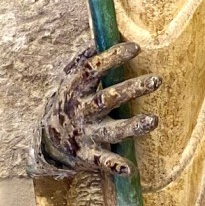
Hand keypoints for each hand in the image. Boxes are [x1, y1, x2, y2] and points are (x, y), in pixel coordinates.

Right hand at [28, 42, 160, 177]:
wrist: (47, 142)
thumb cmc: (68, 103)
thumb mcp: (70, 81)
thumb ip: (84, 61)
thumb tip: (100, 37)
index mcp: (75, 89)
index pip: (92, 69)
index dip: (112, 57)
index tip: (135, 48)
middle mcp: (80, 110)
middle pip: (106, 99)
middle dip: (131, 90)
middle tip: (156, 80)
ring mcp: (84, 134)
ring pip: (110, 130)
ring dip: (132, 127)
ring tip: (153, 120)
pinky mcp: (87, 156)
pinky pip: (101, 161)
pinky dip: (114, 166)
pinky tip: (129, 168)